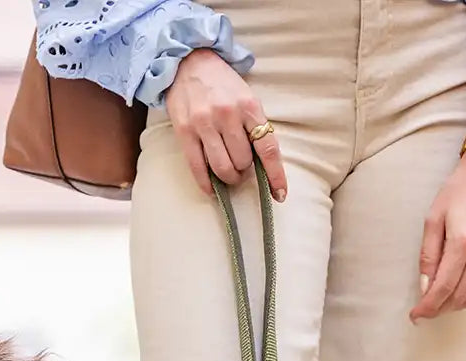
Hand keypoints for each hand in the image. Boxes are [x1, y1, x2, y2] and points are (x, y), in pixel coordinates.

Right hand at [165, 50, 286, 200]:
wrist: (188, 62)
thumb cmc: (221, 83)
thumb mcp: (245, 97)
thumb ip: (253, 125)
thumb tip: (260, 162)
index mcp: (249, 106)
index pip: (267, 148)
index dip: (275, 175)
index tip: (280, 194)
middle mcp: (228, 115)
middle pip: (243, 161)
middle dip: (245, 171)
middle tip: (241, 168)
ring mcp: (205, 124)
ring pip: (222, 168)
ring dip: (228, 178)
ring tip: (228, 174)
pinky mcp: (185, 132)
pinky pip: (198, 168)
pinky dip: (207, 184)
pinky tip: (212, 189)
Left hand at [409, 148, 465, 321]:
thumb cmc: (458, 192)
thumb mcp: (433, 220)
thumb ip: (428, 256)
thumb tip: (425, 287)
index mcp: (463, 242)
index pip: (443, 288)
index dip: (427, 307)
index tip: (415, 316)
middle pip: (458, 296)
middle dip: (438, 309)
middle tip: (423, 311)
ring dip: (454, 305)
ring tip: (438, 302)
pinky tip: (457, 293)